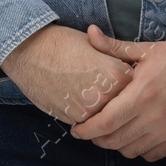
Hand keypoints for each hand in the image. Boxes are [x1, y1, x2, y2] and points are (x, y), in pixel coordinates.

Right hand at [0, 23, 135, 124]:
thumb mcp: (97, 46)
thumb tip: (129, 74)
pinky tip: (74, 97)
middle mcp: (107, 96)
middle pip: (120, 105)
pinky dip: (83, 114)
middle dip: (114, 99)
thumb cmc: (64, 43)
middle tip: (100, 87)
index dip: (124, 82)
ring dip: (99, 110)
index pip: (133, 87)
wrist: (31, 51)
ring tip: (86, 92)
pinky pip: (86, 122)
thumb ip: (116, 63)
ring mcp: (90, 110)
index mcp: (118, 75)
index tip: (116, 76)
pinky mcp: (73, 119)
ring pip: (103, 117)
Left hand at [69, 24, 165, 161]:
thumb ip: (114, 47)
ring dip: (117, 145)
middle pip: (114, 140)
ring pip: (130, 150)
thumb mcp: (145, 50)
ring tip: (113, 133)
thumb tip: (89, 32)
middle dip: (97, 139)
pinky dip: (139, 150)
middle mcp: (152, 117)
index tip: (76, 130)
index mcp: (141, 94)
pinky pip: (151, 155)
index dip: (86, 130)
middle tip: (91, 131)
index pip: (105, 122)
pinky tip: (136, 137)